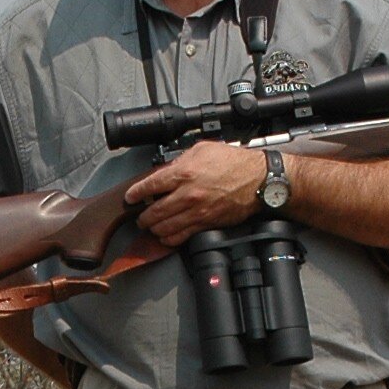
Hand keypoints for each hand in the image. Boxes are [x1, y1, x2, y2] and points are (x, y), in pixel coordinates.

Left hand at [123, 141, 265, 245]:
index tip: (131, 197)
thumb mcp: (202, 150)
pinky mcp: (205, 224)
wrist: (257, 180)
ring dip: (153, 229)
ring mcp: (196, 212)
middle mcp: (187, 195)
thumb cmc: (234, 163)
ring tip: (151, 226)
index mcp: (184, 173)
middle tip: (139, 215)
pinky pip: (180, 237)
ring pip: (164, 228)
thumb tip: (167, 169)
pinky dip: (169, 239)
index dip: (136, 193)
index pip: (150, 186)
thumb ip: (181, 160)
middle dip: (142, 216)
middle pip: (153, 212)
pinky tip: (166, 235)